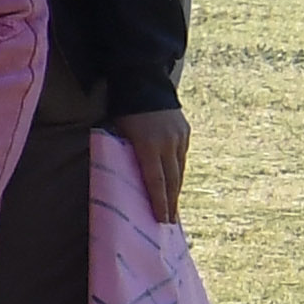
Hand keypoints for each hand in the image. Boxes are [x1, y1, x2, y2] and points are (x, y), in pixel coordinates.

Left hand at [118, 105, 188, 224]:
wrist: (143, 82)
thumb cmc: (122, 110)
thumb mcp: (118, 133)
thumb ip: (124, 154)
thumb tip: (126, 178)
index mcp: (148, 146)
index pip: (156, 181)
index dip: (159, 202)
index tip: (162, 220)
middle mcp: (168, 143)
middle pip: (172, 179)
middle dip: (171, 202)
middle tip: (169, 221)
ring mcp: (179, 137)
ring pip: (179, 169)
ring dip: (176, 188)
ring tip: (172, 207)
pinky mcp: (185, 132)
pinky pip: (182, 156)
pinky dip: (178, 170)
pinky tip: (175, 182)